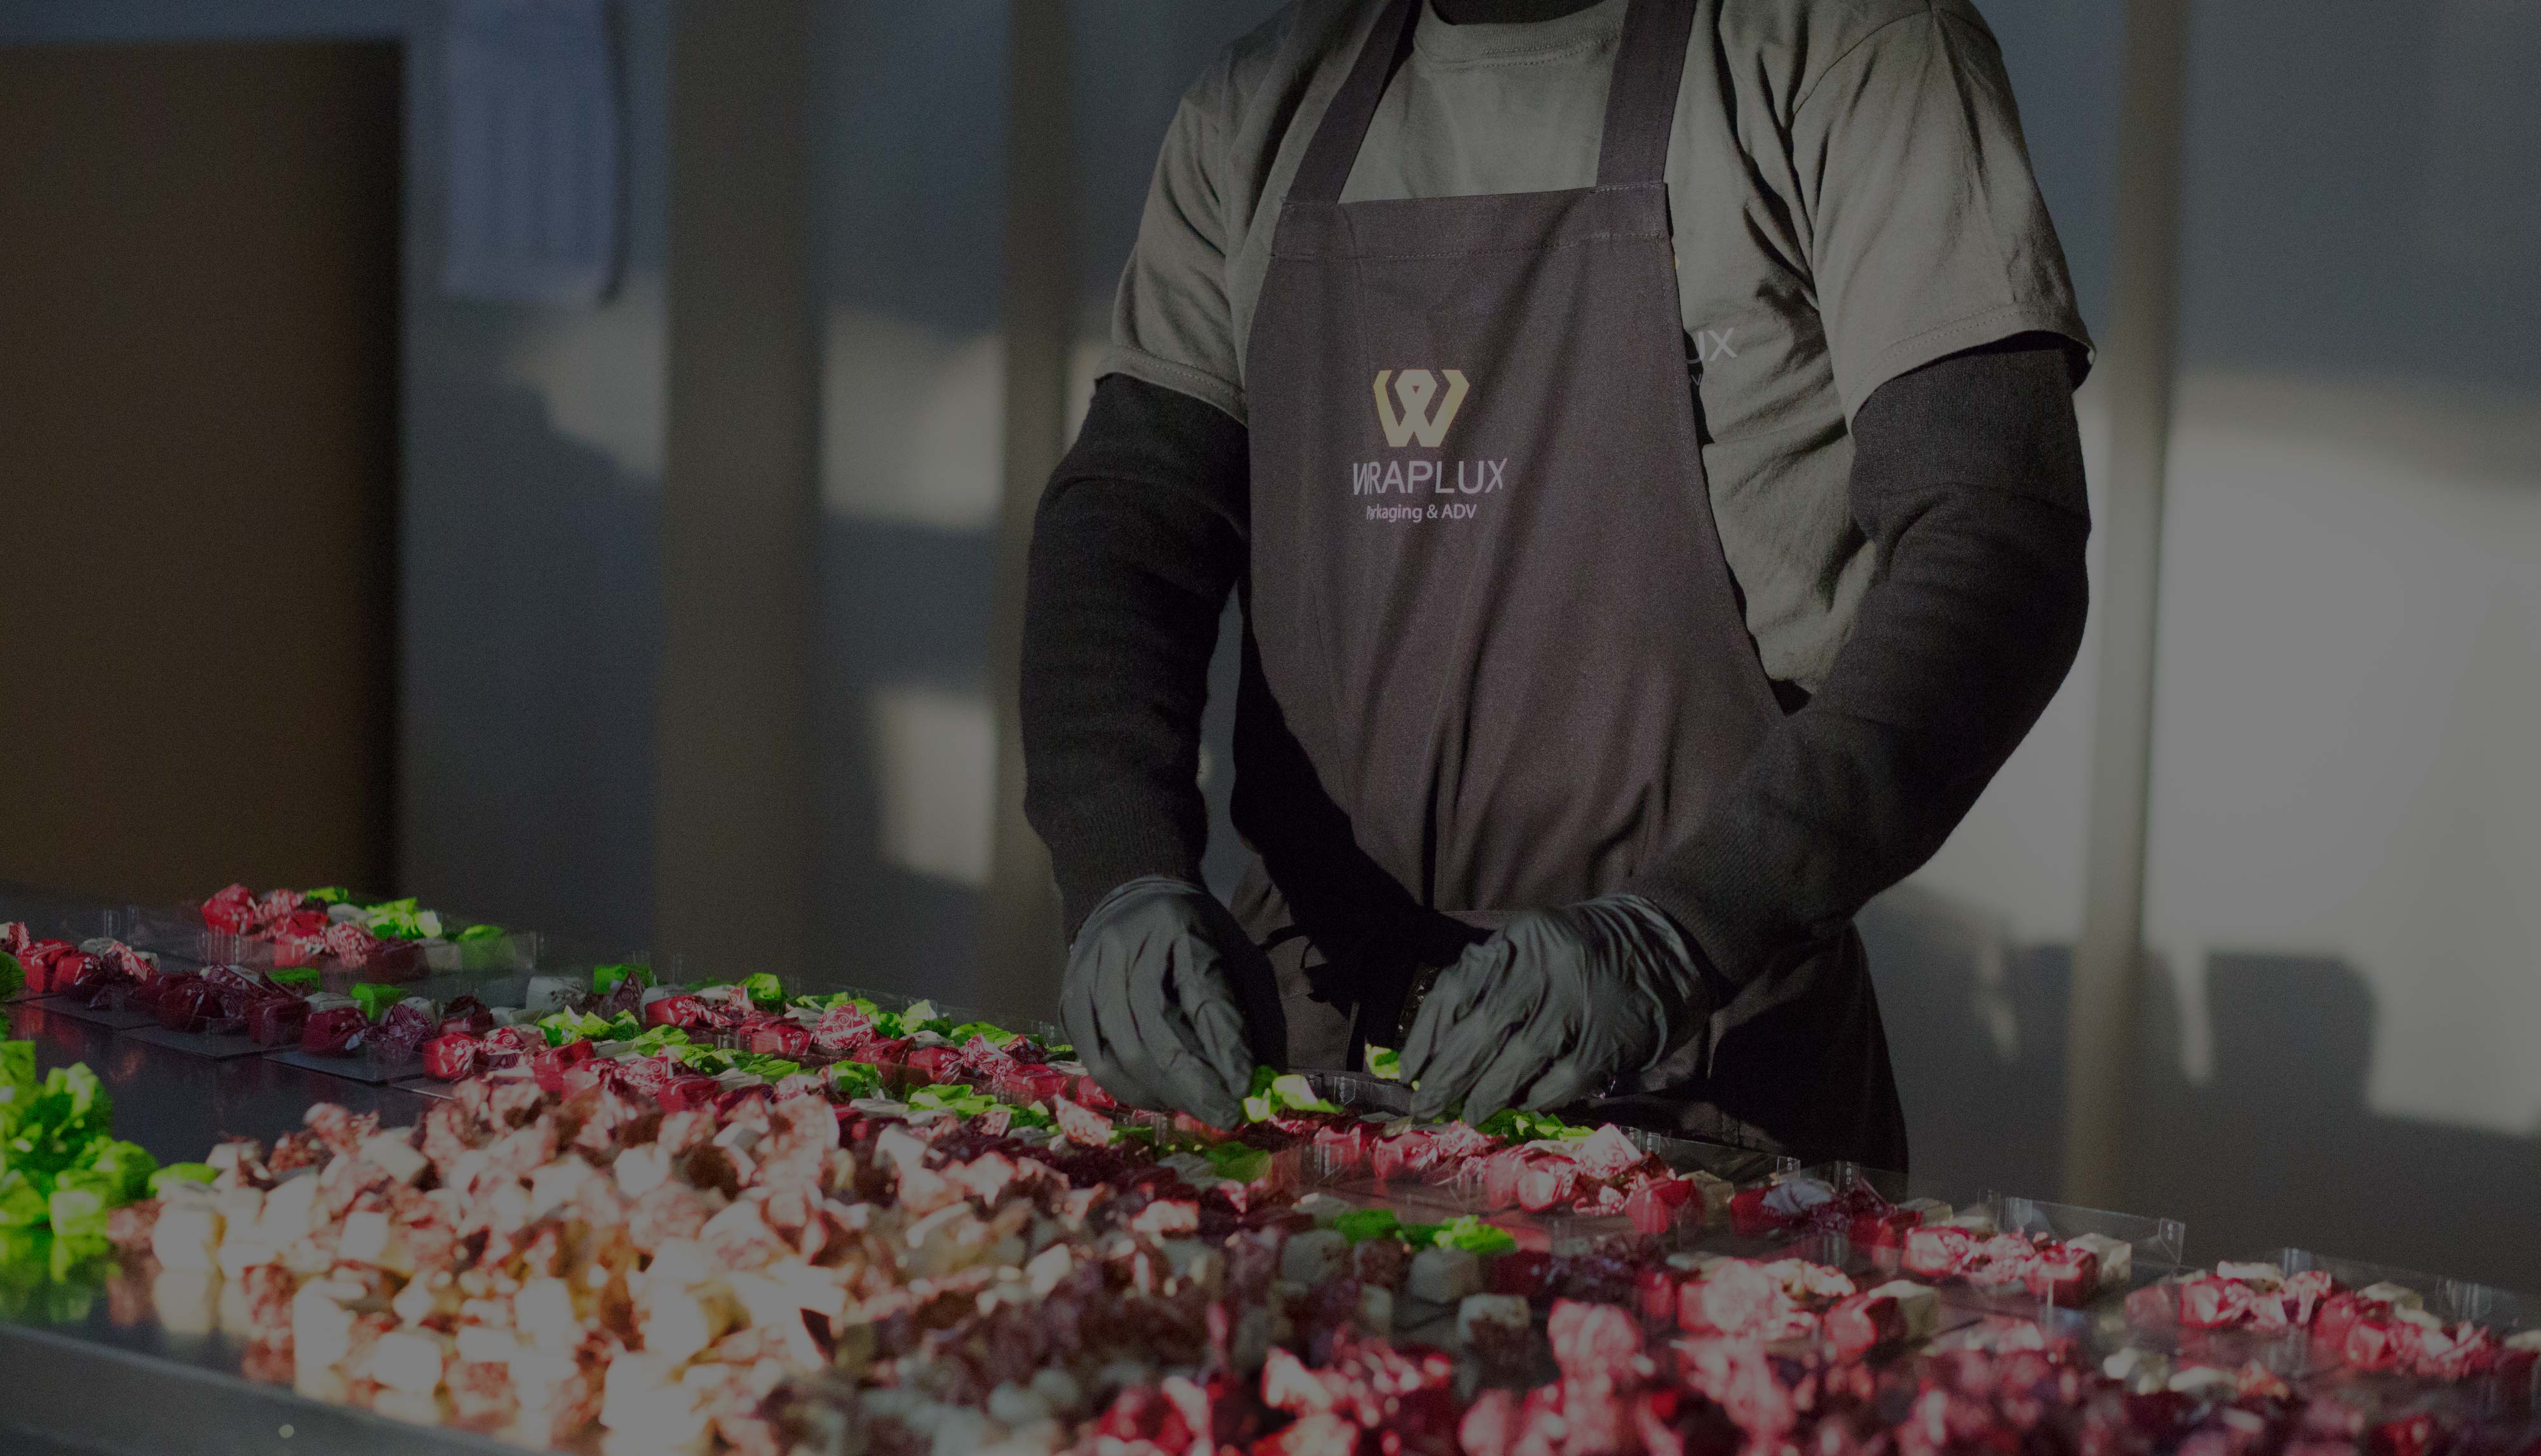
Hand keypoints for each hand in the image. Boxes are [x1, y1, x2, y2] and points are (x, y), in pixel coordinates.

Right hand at [1059, 876, 1259, 1127]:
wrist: (1133, 905)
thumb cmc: (1197, 938)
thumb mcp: (1238, 958)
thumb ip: (1254, 1015)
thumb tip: (1264, 1082)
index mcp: (1178, 926)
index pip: (1202, 992)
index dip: (1223, 1045)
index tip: (1244, 1089)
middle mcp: (1125, 947)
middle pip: (1156, 1029)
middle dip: (1194, 1084)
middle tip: (1225, 1117)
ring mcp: (1089, 974)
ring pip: (1123, 1052)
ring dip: (1165, 1092)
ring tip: (1197, 1109)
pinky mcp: (1070, 1001)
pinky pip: (1097, 1061)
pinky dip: (1132, 1090)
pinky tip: (1160, 1098)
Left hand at [1400, 894, 1712, 1122]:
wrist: (1665, 943)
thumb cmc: (1583, 951)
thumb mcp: (1531, 946)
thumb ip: (1488, 982)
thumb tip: (1436, 1045)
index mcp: (1517, 943)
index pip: (1456, 990)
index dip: (1426, 1037)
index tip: (1409, 1073)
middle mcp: (1544, 968)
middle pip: (1480, 1030)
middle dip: (1447, 1077)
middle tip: (1426, 1109)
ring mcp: (1579, 1004)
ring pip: (1517, 1061)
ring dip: (1486, 1095)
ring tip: (1469, 1115)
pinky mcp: (1609, 1039)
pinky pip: (1562, 1081)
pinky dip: (1537, 1099)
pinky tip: (1523, 1106)